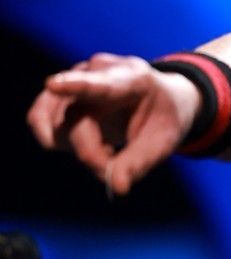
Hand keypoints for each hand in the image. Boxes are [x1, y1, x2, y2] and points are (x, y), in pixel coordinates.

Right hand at [26, 53, 201, 195]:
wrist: (160, 102)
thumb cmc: (163, 120)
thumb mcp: (164, 142)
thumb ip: (140, 163)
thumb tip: (116, 187)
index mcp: (134, 79)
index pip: (103, 83)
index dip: (77, 85)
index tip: (53, 85)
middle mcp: (100, 71)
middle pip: (74, 118)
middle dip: (90, 154)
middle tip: (112, 173)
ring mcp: (76, 77)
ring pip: (53, 122)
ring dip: (74, 149)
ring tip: (107, 151)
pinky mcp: (60, 91)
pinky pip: (39, 120)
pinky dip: (58, 140)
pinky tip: (89, 141)